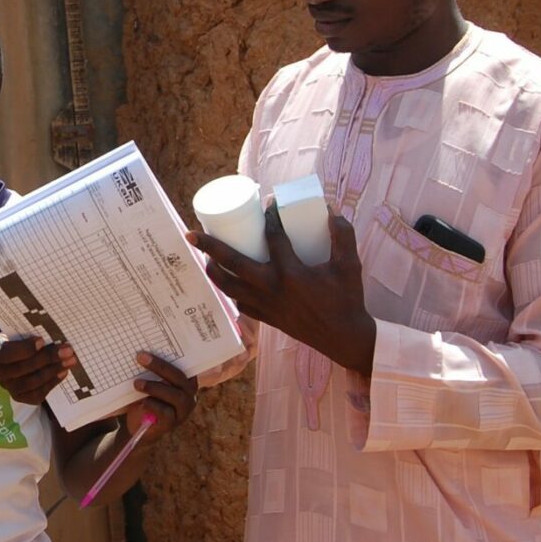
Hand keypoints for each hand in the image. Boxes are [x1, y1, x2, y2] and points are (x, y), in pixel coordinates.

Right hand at [0, 333, 76, 405]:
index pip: (4, 352)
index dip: (23, 348)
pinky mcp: (19, 397)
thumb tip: (54, 333)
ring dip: (52, 371)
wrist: (21, 354)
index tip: (41, 340)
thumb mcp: (21, 329)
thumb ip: (32, 331)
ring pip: (30, 383)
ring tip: (69, 361)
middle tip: (67, 350)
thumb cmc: (22, 337)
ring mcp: (7, 386)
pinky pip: (36, 394)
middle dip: (46, 359)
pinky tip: (63, 373)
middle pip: (20, 368)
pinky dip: (52, 383)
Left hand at [125, 351, 197, 445]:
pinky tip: (142, 402)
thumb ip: (150, 369)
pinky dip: (153, 405)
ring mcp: (182, 410)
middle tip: (141, 357)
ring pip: (176, 396)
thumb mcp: (148, 381)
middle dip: (160, 366)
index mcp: (185, 380)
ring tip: (137, 383)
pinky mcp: (172, 423)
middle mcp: (189, 394)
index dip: (176, 353)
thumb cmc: (145, 396)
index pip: (185, 364)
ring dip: (155, 387)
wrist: (137, 423)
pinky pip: (166, 413)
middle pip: (179, 377)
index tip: (161, 342)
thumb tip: (141, 350)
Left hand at [188, 203, 375, 373]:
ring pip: (229, 287)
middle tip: (191, 233)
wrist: (344, 338)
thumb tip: (331, 208)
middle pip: (233, 262)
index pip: (273, 237)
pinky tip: (228, 282)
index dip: (269, 217)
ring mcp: (266, 305)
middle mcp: (272, 288)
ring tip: (205, 258)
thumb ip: (343, 234)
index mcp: (291, 273)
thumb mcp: (349, 264)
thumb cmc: (347, 299)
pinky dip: (231, 292)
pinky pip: (240, 303)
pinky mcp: (266, 318)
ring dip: (214, 272)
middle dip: (209, 246)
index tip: (267, 203)